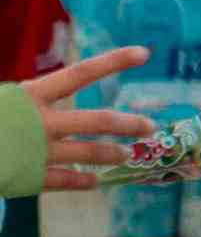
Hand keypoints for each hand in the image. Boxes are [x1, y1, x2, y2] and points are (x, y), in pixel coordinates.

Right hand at [21, 48, 157, 191]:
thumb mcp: (4, 100)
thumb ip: (31, 99)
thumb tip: (52, 94)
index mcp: (33, 95)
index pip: (82, 72)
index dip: (114, 61)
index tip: (145, 53)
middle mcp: (42, 122)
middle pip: (97, 120)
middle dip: (127, 123)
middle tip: (150, 126)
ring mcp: (39, 151)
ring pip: (88, 153)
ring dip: (110, 154)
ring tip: (126, 156)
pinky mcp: (30, 177)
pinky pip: (65, 180)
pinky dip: (82, 182)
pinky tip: (94, 182)